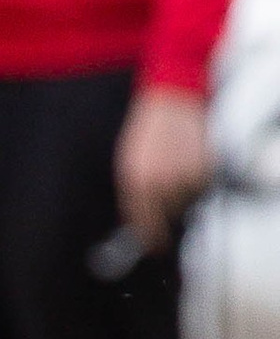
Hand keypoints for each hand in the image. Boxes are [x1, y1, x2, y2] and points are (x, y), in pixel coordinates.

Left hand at [115, 86, 211, 250]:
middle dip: (174, 210)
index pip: (145, 227)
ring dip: (190, 190)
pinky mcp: (206, 164)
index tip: (159, 245)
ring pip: (192, 199)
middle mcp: (159, 183)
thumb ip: (136, 194)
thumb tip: (142, 225)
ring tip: (182, 165)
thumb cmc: (150, 129)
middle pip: (172, 217)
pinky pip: (207, 184)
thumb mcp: (131, 162)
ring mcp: (184, 174)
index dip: (153, 240)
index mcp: (134, 184)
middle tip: (176, 193)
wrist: (172, 93)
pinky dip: (204, 177)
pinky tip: (194, 157)